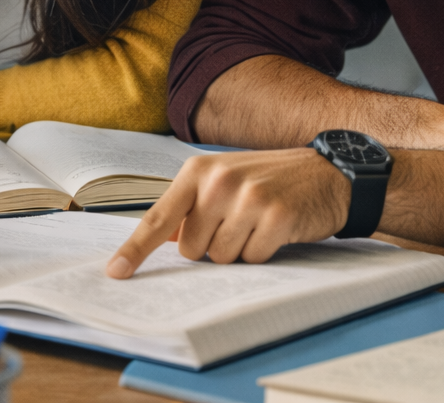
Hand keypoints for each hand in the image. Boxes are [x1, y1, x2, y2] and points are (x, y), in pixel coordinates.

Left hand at [106, 150, 348, 278]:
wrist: (327, 173)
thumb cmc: (268, 180)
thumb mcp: (223, 181)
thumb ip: (189, 207)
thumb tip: (160, 239)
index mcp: (197, 171)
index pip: (158, 218)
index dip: (135, 249)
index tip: (115, 273)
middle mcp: (219, 181)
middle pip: (192, 249)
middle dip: (212, 247)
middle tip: (236, 224)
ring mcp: (248, 198)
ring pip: (222, 257)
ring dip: (239, 250)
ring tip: (257, 223)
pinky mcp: (276, 216)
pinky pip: (253, 259)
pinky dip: (263, 252)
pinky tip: (276, 229)